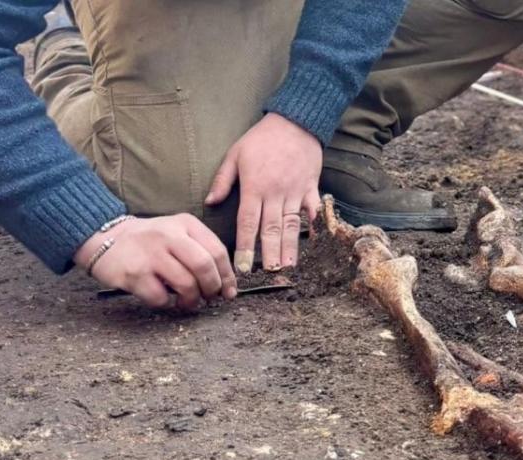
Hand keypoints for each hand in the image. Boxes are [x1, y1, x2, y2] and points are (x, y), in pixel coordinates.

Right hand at [75, 215, 235, 309]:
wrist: (103, 238)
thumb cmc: (149, 242)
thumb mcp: (177, 232)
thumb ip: (201, 251)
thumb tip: (226, 286)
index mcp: (185, 224)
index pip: (217, 251)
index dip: (227, 276)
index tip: (229, 292)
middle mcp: (168, 235)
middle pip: (204, 267)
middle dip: (212, 288)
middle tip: (209, 298)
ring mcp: (150, 254)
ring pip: (186, 284)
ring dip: (192, 300)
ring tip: (188, 302)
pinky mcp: (134, 273)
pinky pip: (161, 297)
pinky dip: (167, 304)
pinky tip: (164, 299)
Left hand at [206, 113, 323, 272]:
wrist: (295, 122)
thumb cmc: (261, 138)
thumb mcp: (235, 154)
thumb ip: (223, 180)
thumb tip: (210, 203)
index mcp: (254, 187)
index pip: (248, 222)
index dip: (245, 245)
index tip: (243, 266)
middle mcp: (275, 192)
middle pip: (271, 229)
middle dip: (269, 253)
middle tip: (269, 274)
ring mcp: (295, 191)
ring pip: (292, 224)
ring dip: (290, 247)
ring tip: (288, 266)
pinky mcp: (311, 187)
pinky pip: (312, 208)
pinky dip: (312, 222)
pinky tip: (312, 238)